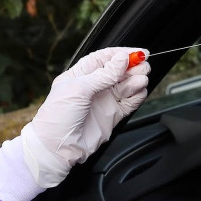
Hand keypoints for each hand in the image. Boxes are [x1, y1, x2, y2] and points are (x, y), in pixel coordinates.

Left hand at [21, 47, 149, 187]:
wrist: (57, 148)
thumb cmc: (58, 116)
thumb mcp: (79, 89)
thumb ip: (103, 74)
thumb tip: (122, 58)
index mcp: (81, 74)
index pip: (105, 58)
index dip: (123, 53)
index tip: (139, 53)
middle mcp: (94, 86)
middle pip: (119, 70)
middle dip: (133, 66)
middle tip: (143, 66)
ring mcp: (104, 100)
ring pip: (126, 85)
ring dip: (136, 80)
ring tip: (141, 80)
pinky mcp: (113, 115)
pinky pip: (130, 102)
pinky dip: (138, 96)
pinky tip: (140, 91)